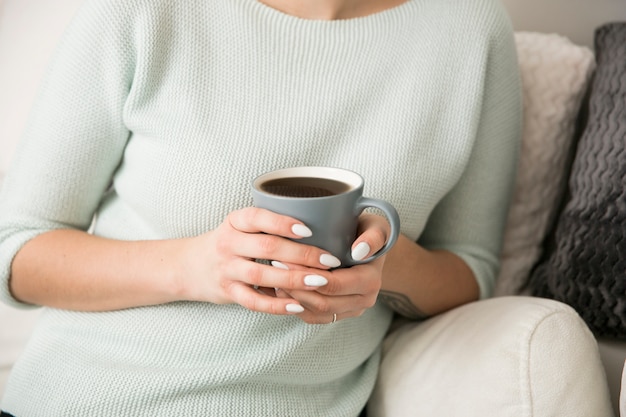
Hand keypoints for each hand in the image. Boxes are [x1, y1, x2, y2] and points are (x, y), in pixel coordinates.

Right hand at [176, 207, 342, 314]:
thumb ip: (269, 225)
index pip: (258, 217)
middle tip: (329, 260)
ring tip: (320, 281)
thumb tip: (320, 227)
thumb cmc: (229, 243)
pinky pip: (253, 301)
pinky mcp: (227, 292)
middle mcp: (228, 243)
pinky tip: (297, 306)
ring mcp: (226, 269)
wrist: (189, 266)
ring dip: (293, 280)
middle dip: (301, 254)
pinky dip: (276, 305)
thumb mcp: (241, 226)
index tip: (309, 230)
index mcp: (235, 221)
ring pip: (261, 275)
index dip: (283, 223)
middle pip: (267, 247)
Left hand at [274, 214, 391, 323]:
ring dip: (292, 297)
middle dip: (296, 287)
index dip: (308, 275)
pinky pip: (313, 317)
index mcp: (371, 281)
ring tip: (274, 276)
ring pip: (315, 313)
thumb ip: (373, 237)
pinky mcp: (338, 314)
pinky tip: (281, 287)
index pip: (334, 284)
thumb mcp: (376, 226)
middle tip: (276, 266)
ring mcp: (350, 310)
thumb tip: (359, 252)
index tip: (287, 258)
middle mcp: (363, 300)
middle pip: (323, 303)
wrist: (369, 247)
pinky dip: (295, 305)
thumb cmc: (367, 230)